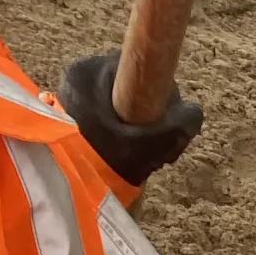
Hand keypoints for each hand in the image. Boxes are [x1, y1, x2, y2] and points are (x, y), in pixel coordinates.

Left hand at [58, 52, 203, 185]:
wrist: (62, 189)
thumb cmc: (104, 164)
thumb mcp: (151, 145)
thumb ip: (181, 125)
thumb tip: (193, 112)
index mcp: (88, 71)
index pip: (140, 65)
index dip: (163, 94)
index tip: (166, 121)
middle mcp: (77, 76)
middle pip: (133, 85)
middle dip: (151, 116)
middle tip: (155, 148)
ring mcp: (71, 95)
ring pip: (123, 103)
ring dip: (138, 129)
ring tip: (141, 157)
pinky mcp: (72, 115)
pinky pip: (109, 118)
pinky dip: (122, 136)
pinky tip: (126, 158)